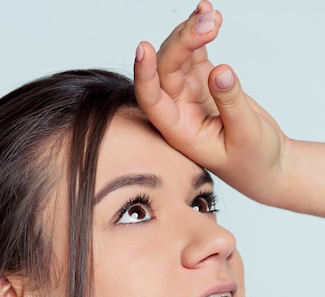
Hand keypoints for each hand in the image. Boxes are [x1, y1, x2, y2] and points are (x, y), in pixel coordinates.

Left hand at [134, 2, 287, 207]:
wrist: (268, 165)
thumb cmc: (254, 161)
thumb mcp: (246, 135)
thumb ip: (231, 103)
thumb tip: (219, 71)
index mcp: (178, 131)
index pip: (152, 101)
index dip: (144, 76)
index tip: (144, 48)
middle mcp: (178, 110)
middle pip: (166, 70)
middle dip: (183, 42)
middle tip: (210, 24)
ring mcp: (189, 93)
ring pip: (179, 55)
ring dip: (192, 32)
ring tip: (214, 17)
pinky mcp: (205, 81)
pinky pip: (195, 51)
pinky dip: (199, 31)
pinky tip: (206, 11)